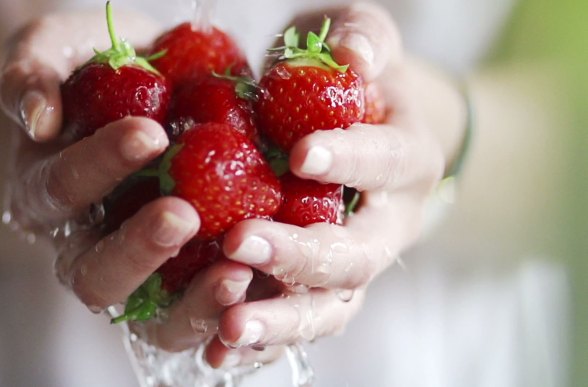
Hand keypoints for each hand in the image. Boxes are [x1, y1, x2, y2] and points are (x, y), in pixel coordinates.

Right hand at [0, 11, 255, 353]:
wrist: (167, 81)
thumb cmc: (108, 64)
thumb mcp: (61, 47)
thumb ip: (34, 70)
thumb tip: (38, 121)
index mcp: (47, 193)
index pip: (62, 189)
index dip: (99, 165)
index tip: (150, 134)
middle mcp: (87, 244)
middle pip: (96, 275)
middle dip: (139, 248)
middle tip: (182, 215)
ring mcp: (143, 271)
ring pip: (152, 315)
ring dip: (192, 301)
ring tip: (235, 272)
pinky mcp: (192, 281)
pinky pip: (205, 312)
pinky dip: (232, 308)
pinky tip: (264, 284)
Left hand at [205, 2, 467, 367]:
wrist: (361, 132)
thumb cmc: (352, 82)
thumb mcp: (361, 39)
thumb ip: (363, 37)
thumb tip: (352, 54)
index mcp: (406, 160)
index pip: (385, 163)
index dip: (350, 159)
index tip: (301, 153)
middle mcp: (387, 225)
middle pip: (355, 256)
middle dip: (300, 253)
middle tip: (242, 242)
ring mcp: (352, 266)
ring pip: (329, 308)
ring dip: (280, 320)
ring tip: (229, 325)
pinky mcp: (317, 291)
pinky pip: (295, 324)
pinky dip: (260, 342)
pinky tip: (216, 346)